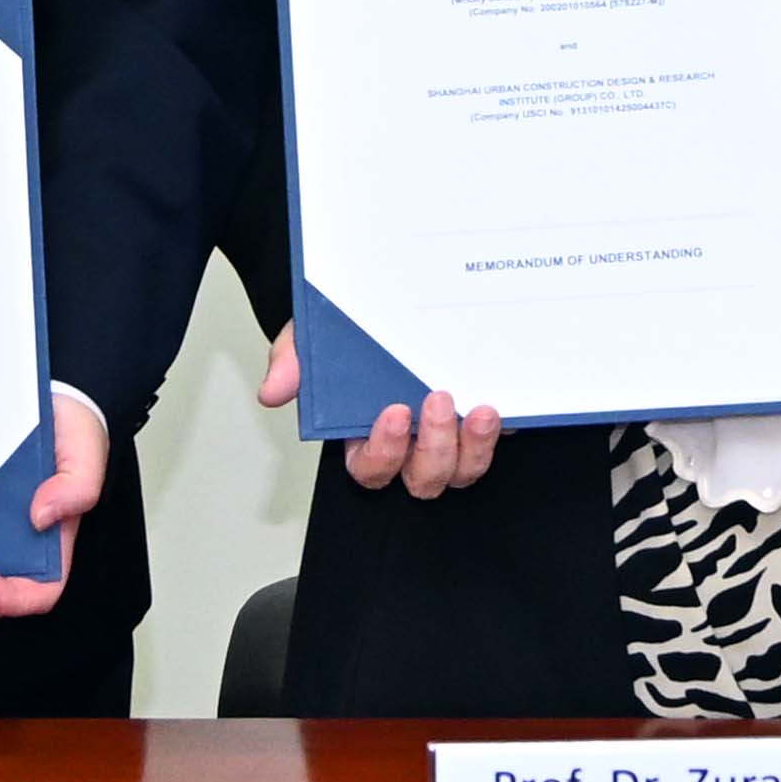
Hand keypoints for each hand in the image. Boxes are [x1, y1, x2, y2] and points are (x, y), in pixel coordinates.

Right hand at [264, 317, 509, 499]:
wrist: (381, 303)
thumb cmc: (347, 334)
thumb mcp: (313, 339)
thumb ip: (292, 363)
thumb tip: (273, 390)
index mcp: (365, 437)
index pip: (371, 467)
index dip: (384, 451)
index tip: (393, 413)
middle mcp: (410, 446)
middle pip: (424, 478)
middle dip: (434, 448)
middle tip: (438, 402)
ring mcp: (450, 436)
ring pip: (464, 469)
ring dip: (476, 447)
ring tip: (483, 410)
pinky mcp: (482, 421)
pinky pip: (498, 439)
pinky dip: (506, 427)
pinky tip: (507, 402)